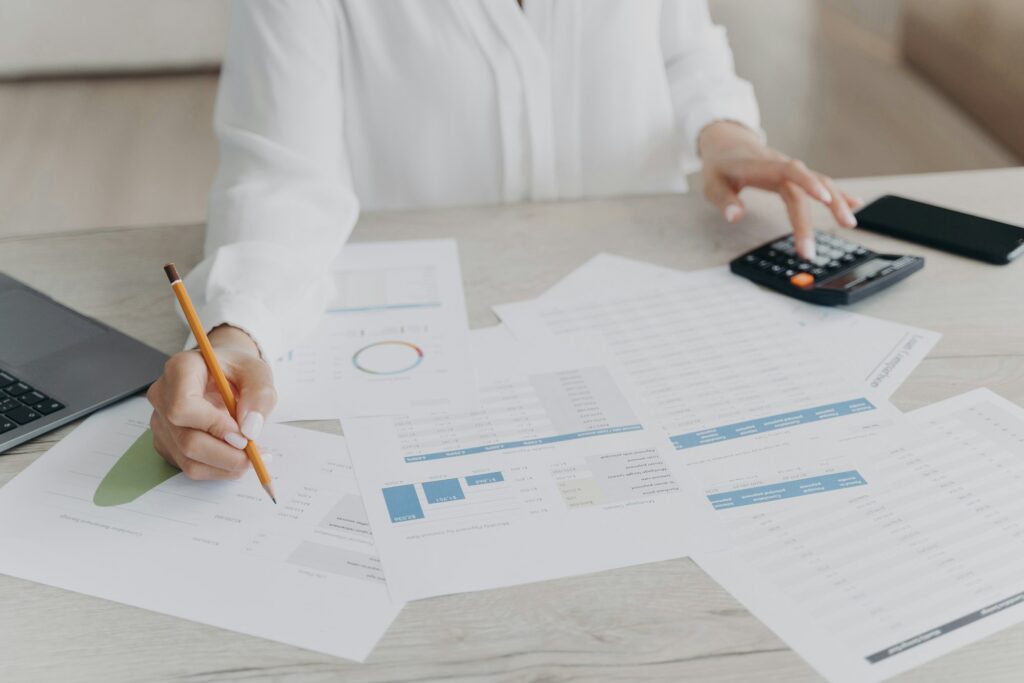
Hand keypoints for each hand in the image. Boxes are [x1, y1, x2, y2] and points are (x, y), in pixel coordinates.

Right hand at [146, 325, 276, 479]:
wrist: (225, 374)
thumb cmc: (237, 370)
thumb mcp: (258, 372)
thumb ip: (259, 395)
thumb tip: (249, 429)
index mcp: (181, 369)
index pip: (183, 406)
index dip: (214, 426)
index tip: (242, 434)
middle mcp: (162, 396)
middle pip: (187, 440)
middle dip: (226, 454)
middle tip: (255, 453)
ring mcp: (161, 422)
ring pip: (189, 459)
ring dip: (226, 465)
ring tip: (252, 455)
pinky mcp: (167, 443)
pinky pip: (191, 466)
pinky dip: (219, 468)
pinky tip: (236, 455)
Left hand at [698, 121, 862, 258]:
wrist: (729, 145)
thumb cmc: (721, 167)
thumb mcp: (712, 183)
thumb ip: (723, 199)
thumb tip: (734, 216)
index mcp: (763, 166)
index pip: (790, 172)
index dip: (808, 182)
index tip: (822, 198)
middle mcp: (783, 166)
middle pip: (806, 188)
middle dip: (813, 217)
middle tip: (812, 248)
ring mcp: (793, 171)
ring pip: (821, 184)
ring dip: (837, 202)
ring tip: (850, 224)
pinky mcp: (797, 177)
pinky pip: (821, 184)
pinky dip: (838, 194)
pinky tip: (855, 204)